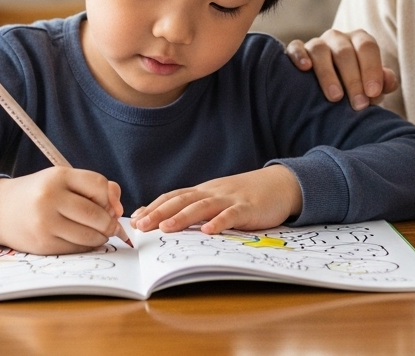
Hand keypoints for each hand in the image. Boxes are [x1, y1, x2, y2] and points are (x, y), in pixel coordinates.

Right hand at [0, 167, 125, 254]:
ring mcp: (45, 223)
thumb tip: (118, 209)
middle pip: (97, 214)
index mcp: (58, 176)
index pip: (99, 185)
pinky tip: (83, 240)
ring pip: (89, 235)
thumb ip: (95, 187)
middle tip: (109, 225)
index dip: (109, 198)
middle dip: (109, 223)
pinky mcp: (43, 244)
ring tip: (98, 233)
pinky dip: (86, 246)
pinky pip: (77, 249)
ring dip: (101, 237)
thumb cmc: (39, 193)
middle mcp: (50, 198)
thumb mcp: (62, 180)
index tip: (107, 205)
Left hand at [130, 165, 302, 233]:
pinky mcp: (248, 208)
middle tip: (140, 226)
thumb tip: (170, 220)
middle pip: (182, 200)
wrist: (280, 184)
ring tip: (165, 228)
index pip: (173, 197)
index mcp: (204, 191)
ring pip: (202, 206)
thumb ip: (198, 207)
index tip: (135, 219)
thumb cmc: (246, 195)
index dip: (154, 207)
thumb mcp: (218, 199)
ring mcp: (230, 199)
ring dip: (182, 217)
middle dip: (159, 213)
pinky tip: (208, 231)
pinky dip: (219, 222)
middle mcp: (213, 193)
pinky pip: (232, 215)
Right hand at [286, 28, 397, 109]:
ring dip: (328, 74)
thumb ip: (383, 83)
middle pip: (345, 52)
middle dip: (353, 80)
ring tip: (335, 98)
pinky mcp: (297, 50)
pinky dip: (299, 56)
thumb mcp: (371, 86)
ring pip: (320, 50)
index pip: (367, 47)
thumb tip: (388, 81)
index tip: (373, 93)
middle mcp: (338, 38)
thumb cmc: (355, 87)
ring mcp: (316, 43)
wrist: (331, 90)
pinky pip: (296, 48)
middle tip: (358, 105)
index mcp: (359, 41)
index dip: (371, 69)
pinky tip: (305, 69)